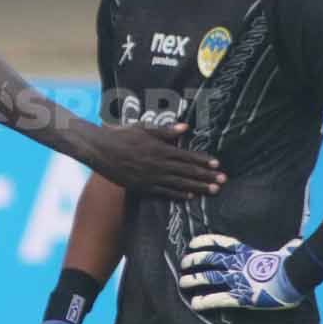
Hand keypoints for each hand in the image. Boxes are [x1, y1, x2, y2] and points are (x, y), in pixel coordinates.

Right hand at [82, 122, 223, 199]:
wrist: (99, 150)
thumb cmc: (122, 135)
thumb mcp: (144, 128)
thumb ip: (166, 131)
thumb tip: (186, 127)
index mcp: (160, 149)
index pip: (186, 156)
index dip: (203, 160)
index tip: (217, 164)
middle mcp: (157, 164)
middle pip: (187, 171)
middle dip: (206, 176)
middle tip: (222, 181)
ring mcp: (150, 177)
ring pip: (179, 183)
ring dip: (197, 187)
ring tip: (212, 190)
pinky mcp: (142, 186)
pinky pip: (164, 192)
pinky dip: (178, 194)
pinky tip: (190, 196)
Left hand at [178, 234, 304, 309]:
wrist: (295, 277)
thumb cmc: (293, 265)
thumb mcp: (287, 253)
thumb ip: (286, 249)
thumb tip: (294, 244)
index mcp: (247, 253)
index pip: (221, 243)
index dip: (204, 242)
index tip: (192, 243)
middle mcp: (238, 264)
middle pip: (210, 259)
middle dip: (194, 260)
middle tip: (183, 263)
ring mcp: (238, 280)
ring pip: (210, 277)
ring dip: (194, 280)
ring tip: (182, 282)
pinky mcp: (241, 296)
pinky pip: (219, 298)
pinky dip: (206, 301)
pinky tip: (195, 304)